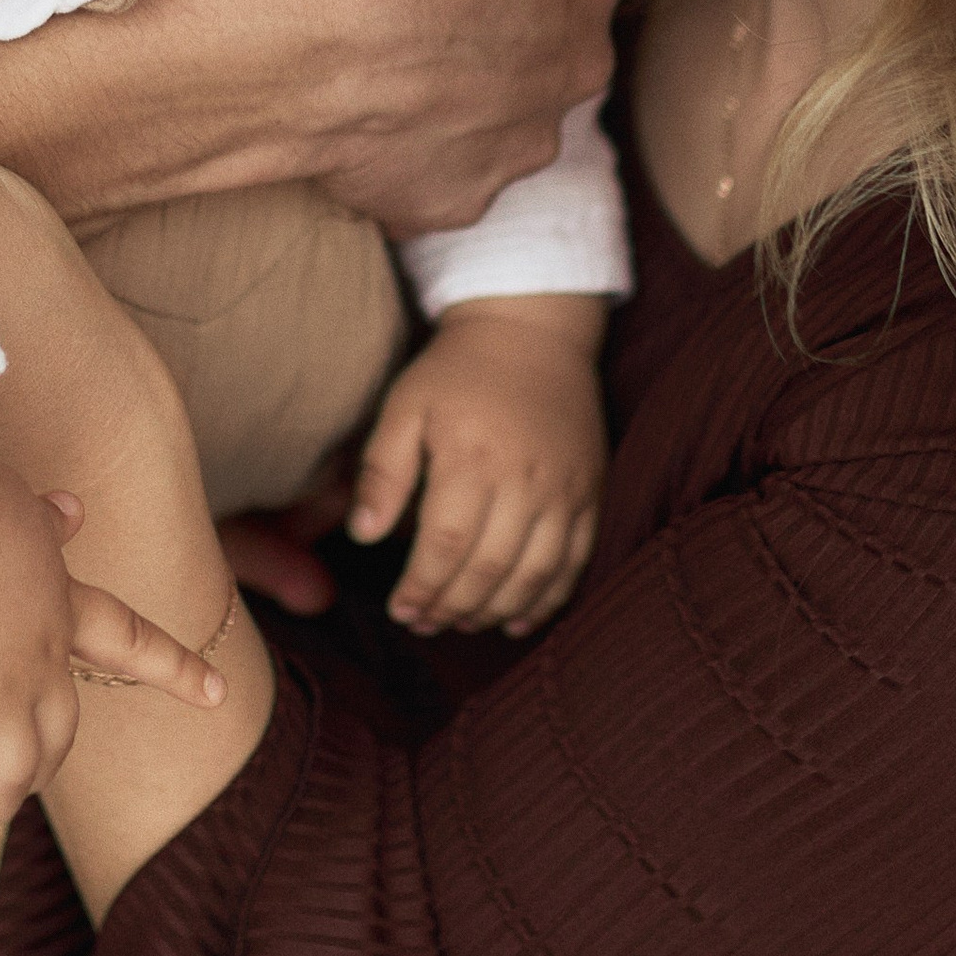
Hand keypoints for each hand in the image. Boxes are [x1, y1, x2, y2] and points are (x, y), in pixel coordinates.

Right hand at [0, 404, 227, 859]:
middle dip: (33, 776)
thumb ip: (40, 523)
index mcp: (61, 602)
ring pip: (6, 782)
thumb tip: (74, 509)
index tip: (217, 695)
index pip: (133, 641)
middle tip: (8, 798)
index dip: (176, 671)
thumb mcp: (9, 504)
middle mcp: (40, 659)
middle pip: (55, 741)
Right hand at [317, 0, 628, 231]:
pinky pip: (430, 172)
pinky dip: (399, 146)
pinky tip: (353, 104)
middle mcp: (578, 61)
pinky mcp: (451, 199)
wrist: (301, 15)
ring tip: (371, 46)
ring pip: (492, 108)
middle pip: (539, 34)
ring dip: (449, 85)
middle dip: (488, 16)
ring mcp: (517, 140)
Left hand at [350, 294, 608, 635]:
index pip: (447, 545)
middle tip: (424, 624)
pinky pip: (576, 561)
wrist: (532, 331)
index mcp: (472, 457)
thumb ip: (383, 471)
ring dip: (495, 611)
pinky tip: (515, 619)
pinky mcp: (591, 492)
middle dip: (452, 608)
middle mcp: (526, 478)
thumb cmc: (457, 371)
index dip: (422, 588)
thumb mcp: (405, 406)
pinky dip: (548, 600)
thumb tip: (364, 537)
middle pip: (490, 569)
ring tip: (461, 623)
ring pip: (535, 574)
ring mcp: (565, 489)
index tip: (400, 609)